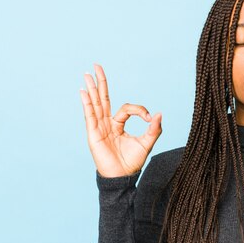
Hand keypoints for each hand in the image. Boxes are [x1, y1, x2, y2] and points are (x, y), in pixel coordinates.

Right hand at [79, 63, 162, 177]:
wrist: (122, 177)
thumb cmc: (132, 162)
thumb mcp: (147, 143)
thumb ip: (154, 129)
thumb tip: (160, 114)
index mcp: (118, 124)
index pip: (127, 108)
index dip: (140, 110)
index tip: (150, 118)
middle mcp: (106, 123)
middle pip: (103, 99)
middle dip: (101, 82)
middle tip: (96, 65)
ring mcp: (98, 128)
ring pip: (95, 104)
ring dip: (92, 88)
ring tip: (87, 74)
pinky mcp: (93, 134)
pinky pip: (90, 115)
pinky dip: (87, 103)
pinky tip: (83, 91)